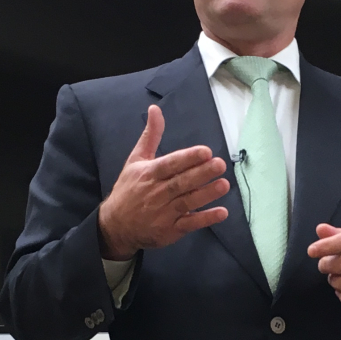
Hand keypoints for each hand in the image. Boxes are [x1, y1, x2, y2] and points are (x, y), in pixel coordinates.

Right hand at [97, 105, 229, 259]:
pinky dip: (205, 219)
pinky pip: (190, 224)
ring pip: (188, 202)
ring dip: (206, 194)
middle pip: (181, 182)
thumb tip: (155, 109)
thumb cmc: (129, 189)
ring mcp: (164, 213)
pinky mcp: (171, 230)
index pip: (170, 164)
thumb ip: (150, 136)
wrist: (116, 226)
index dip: (187, 158)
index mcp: (149, 174)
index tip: (205, 151)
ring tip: (224, 184)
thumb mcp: (135, 160)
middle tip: (220, 164)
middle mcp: (157, 193)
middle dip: (201, 174)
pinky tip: (221, 212)